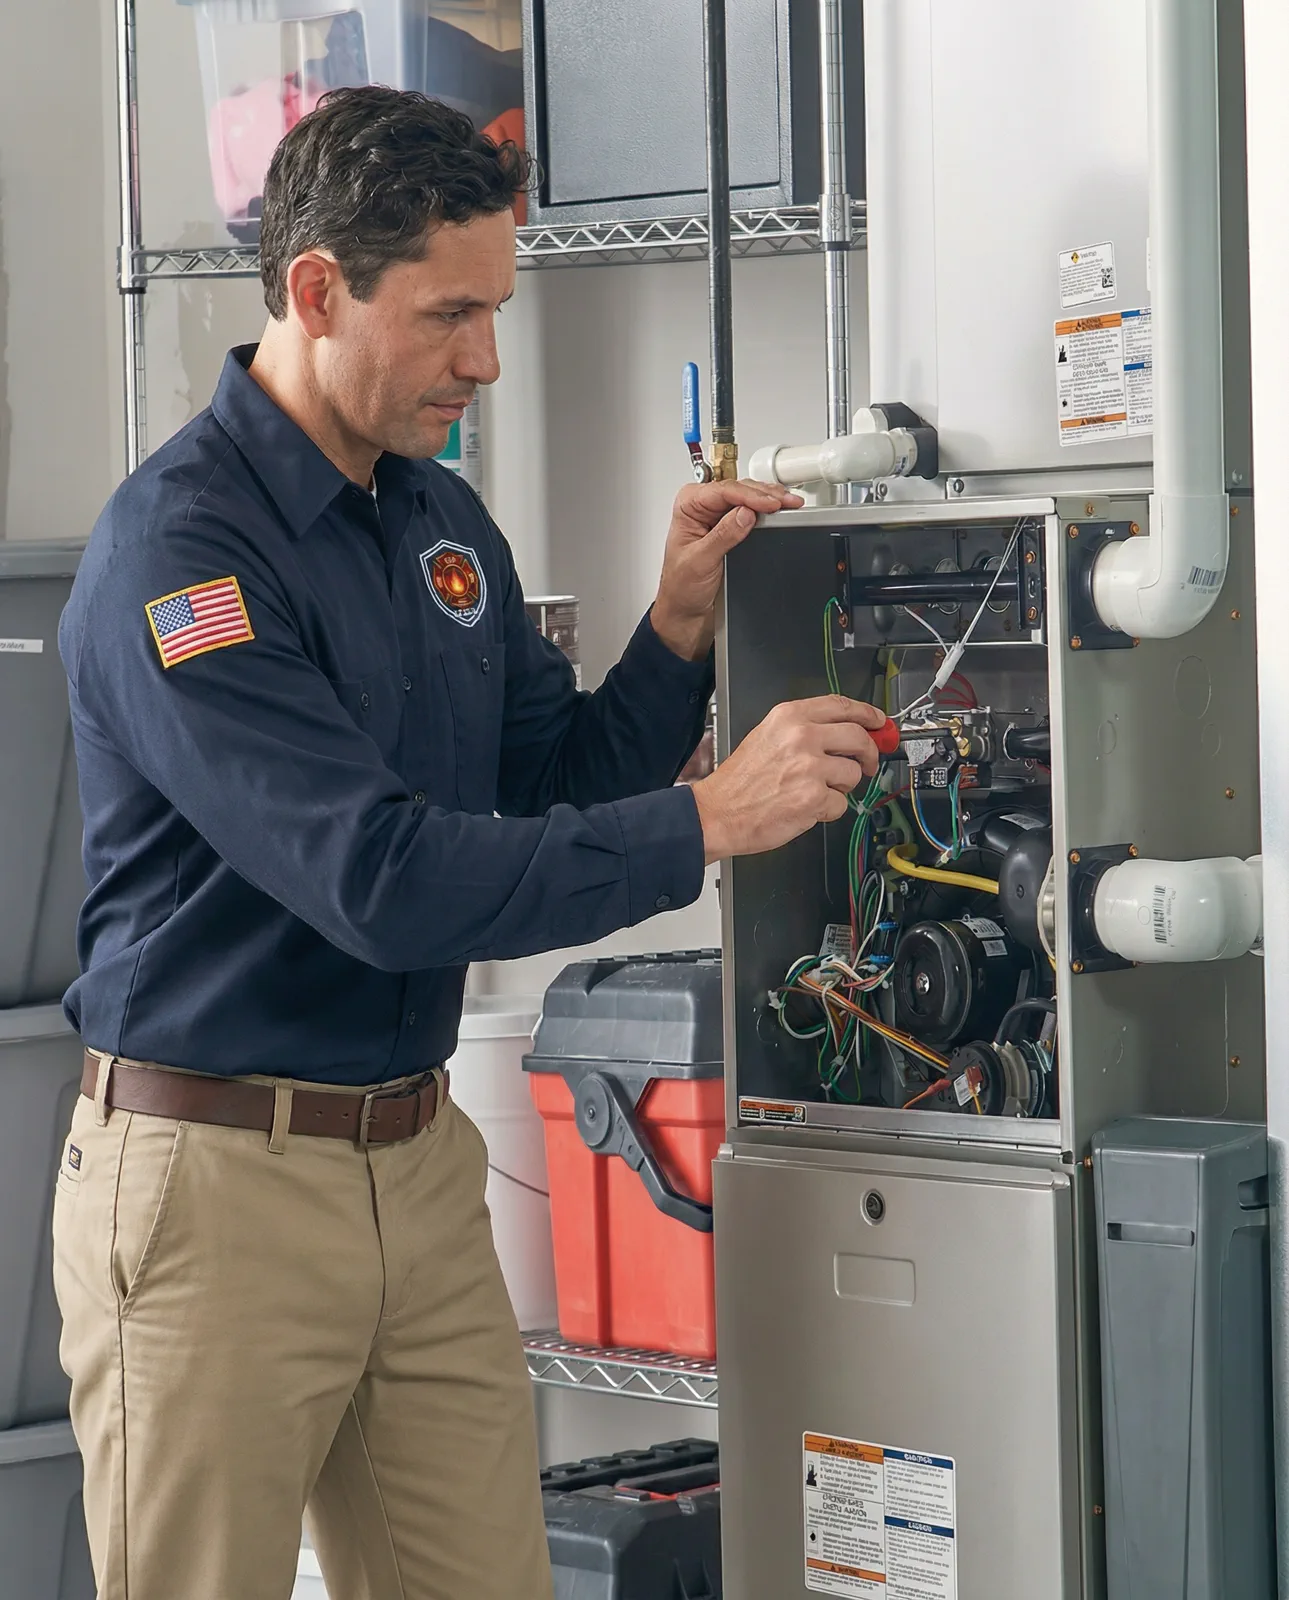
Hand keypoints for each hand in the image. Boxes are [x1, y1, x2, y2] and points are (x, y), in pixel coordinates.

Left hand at [650, 478, 803, 660]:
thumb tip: (745, 514)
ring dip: (770, 499)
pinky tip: (780, 511)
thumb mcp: (701, 561)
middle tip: (787, 501)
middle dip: (765, 495)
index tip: (771, 504)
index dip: (750, 496)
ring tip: (789, 503)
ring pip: (748, 497)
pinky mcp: (730, 526)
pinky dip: (768, 511)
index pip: (723, 491)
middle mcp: (702, 506)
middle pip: (738, 489)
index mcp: (688, 506)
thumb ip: (724, 536)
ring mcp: (718, 515)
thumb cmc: (681, 586)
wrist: (685, 608)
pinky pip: (752, 511)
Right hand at [690, 696, 886, 863]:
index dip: (867, 713)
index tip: (879, 721)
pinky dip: (828, 810)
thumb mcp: (767, 737)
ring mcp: (810, 767)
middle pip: (858, 737)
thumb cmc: (739, 782)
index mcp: (789, 717)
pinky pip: (842, 804)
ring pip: (853, 773)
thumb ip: (805, 730)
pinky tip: (806, 807)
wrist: (717, 813)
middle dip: (869, 753)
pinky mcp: (814, 797)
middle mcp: (801, 736)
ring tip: (815, 791)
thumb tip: (846, 734)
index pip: (841, 705)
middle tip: (867, 763)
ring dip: (841, 786)